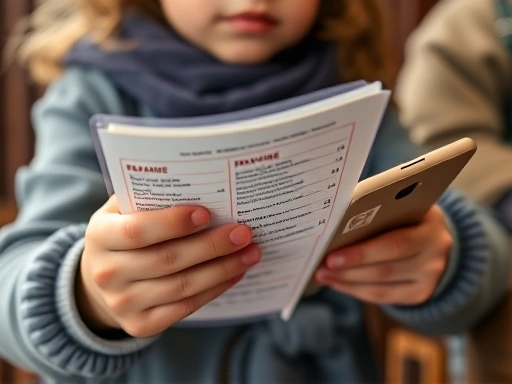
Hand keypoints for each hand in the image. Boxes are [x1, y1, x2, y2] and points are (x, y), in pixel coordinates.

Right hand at [77, 196, 260, 337]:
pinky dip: (215, 289)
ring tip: (251, 253)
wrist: (101, 281)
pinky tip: (235, 272)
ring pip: (182, 286)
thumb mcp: (122, 212)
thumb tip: (200, 184)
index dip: (173, 223)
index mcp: (99, 236)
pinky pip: (186, 307)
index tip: (207, 213)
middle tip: (243, 233)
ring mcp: (123, 303)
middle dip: (211, 245)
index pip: (137, 231)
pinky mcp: (142, 324)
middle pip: (167, 260)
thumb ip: (149, 198)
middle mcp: (107, 273)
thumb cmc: (122, 235)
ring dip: (222, 269)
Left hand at [314, 205, 451, 304]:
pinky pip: (383, 297)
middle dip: (349, 269)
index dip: (362, 253)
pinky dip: (356, 290)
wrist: (432, 235)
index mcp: (432, 224)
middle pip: (386, 268)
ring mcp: (431, 277)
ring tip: (323, 275)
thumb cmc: (405, 213)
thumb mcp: (399, 205)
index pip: (396, 244)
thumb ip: (376, 212)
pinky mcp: (421, 293)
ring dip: (347, 282)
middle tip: (321, 267)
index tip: (332, 255)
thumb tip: (335, 226)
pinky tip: (338, 283)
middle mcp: (436, 253)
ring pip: (382, 286)